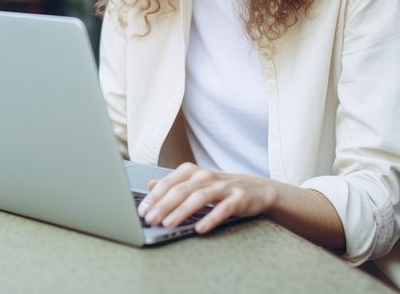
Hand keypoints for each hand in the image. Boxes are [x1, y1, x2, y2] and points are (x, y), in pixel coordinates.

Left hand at [137, 162, 278, 233]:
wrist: (258, 189)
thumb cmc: (221, 188)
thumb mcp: (196, 183)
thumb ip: (174, 184)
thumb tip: (150, 184)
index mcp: (193, 171)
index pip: (168, 183)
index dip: (153, 197)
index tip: (141, 211)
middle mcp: (206, 176)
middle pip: (180, 190)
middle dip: (163, 205)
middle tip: (150, 219)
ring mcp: (223, 186)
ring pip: (198, 197)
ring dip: (181, 211)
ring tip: (168, 224)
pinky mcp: (238, 198)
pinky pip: (223, 209)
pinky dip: (210, 218)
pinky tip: (199, 229)